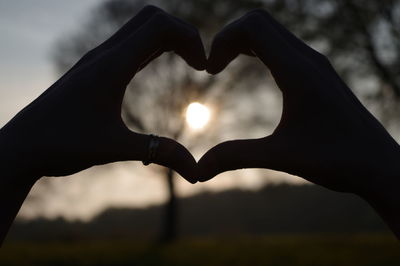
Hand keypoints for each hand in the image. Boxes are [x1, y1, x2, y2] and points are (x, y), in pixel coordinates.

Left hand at [0, 6, 205, 182]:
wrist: (22, 146)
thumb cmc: (62, 145)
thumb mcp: (115, 149)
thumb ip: (160, 153)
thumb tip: (197, 172)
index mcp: (111, 65)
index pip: (159, 25)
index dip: (190, 38)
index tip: (203, 69)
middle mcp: (104, 54)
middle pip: (152, 18)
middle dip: (183, 33)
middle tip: (199, 63)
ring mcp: (98, 59)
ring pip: (140, 29)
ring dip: (169, 39)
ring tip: (189, 64)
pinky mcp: (95, 69)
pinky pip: (131, 45)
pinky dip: (154, 48)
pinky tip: (161, 68)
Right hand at [198, 9, 399, 195]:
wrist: (379, 165)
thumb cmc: (336, 160)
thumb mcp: (280, 157)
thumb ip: (235, 157)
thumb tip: (198, 171)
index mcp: (298, 72)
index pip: (253, 26)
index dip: (222, 40)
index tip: (209, 70)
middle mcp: (308, 59)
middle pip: (259, 21)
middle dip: (228, 37)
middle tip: (212, 67)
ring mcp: (315, 64)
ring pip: (272, 31)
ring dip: (243, 41)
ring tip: (223, 66)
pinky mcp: (318, 73)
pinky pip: (282, 45)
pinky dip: (258, 49)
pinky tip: (251, 70)